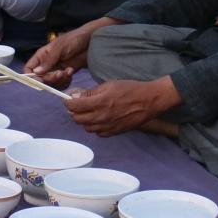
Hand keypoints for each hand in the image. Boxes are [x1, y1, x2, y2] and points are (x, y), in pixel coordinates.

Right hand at [25, 17, 121, 88]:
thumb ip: (49, 60)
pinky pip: (61, 84)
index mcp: (42, 55)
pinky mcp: (66, 74)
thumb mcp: (60, 47)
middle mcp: (47, 64)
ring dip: (59, 80)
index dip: (32, 76)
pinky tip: (71, 73)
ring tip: (69, 71)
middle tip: (60, 73)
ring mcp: (56, 69)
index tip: (41, 80)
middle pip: (41, 79)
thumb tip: (36, 72)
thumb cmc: (75, 39)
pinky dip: (66, 82)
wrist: (92, 41)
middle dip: (50, 79)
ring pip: (51, 83)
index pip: (29, 68)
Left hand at [64, 76, 182, 136]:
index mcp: (99, 102)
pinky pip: (97, 133)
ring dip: (84, 119)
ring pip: (86, 127)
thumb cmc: (130, 89)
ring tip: (91, 111)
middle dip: (74, 111)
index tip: (69, 99)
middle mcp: (102, 116)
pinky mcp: (114, 132)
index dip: (68, 102)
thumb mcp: (109, 85)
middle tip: (79, 104)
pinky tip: (101, 118)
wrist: (149, 101)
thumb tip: (73, 96)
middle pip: (77, 119)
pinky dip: (95, 126)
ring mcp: (108, 126)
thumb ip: (90, 92)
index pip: (73, 106)